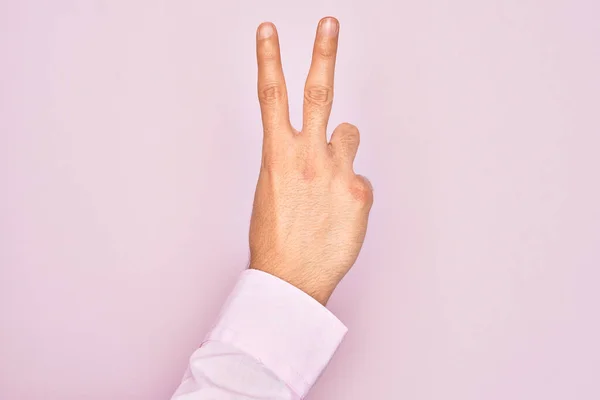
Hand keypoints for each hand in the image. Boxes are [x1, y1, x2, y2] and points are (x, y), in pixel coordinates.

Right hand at [249, 17, 372, 304]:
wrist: (291, 279)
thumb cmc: (276, 237)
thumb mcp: (271, 190)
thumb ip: (293, 160)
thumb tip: (324, 146)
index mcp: (276, 155)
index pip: (270, 96)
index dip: (268, 58)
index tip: (268, 30)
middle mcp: (307, 156)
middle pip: (318, 92)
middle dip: (323, 53)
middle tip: (329, 23)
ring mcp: (336, 171)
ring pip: (349, 134)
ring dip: (342, 148)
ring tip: (329, 181)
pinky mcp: (359, 191)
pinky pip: (360, 177)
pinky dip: (351, 190)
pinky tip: (339, 213)